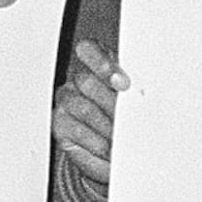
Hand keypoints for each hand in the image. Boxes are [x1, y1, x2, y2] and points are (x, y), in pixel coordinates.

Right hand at [53, 41, 124, 181]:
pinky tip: (108, 146)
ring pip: (83, 108)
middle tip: (128, 118)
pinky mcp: (60, 124)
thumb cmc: (129, 119)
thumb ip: (135, 92)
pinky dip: (96, 140)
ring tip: (121, 137)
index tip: (123, 83)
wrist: (116, 150)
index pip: (88, 50)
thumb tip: (141, 94)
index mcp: (99, 65)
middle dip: (110, 102)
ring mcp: (66, 102)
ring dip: (106, 125)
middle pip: (86, 82)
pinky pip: (76, 130)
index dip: (102, 63)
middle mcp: (79, 81)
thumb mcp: (135, 102)